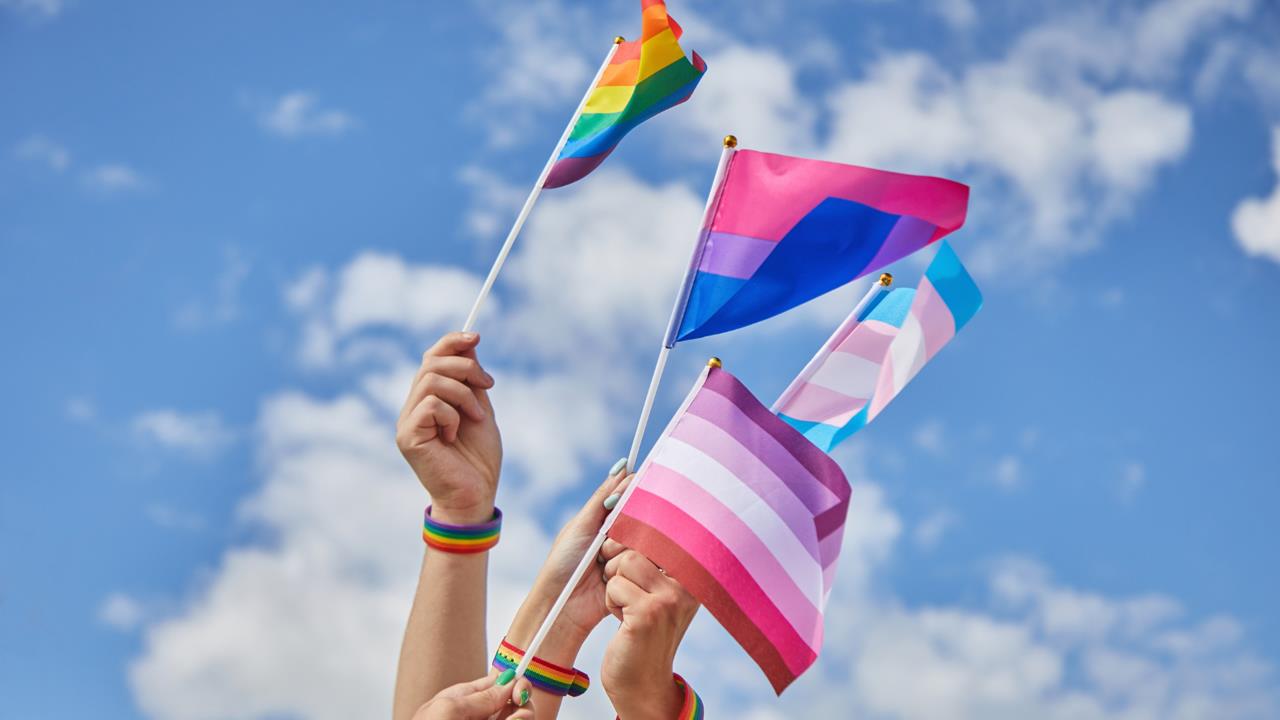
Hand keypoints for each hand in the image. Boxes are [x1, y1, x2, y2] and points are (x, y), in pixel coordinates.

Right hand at [397, 332, 501, 523]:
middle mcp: (413, 407)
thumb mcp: (479, 408)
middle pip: (431, 363)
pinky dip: (452, 415)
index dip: (451, 342)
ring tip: (475, 416)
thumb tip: (469, 341)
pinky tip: (454, 436)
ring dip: (463, 394)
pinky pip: (431, 405)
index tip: (476, 337)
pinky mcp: (407, 436)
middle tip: (488, 384)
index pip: (431, 358)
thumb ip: (471, 379)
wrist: (476, 495)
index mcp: (429, 399)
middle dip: (465, 366)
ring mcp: (407, 422)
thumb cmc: (478, 458)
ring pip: (431, 380)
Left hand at [412, 673, 534, 719]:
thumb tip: (509, 681)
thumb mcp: (449, 709)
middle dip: (523, 709)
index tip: (519, 694)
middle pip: (515, 705)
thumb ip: (482, 697)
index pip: (500, 683)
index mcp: (464, 699)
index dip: (516, 684)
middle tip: (517, 719)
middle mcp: (479, 716)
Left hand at [505, 462, 632, 663]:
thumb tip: (622, 465)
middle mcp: (621, 534)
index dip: (636, 493)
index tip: (632, 498)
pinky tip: (611, 576)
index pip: (632, 496)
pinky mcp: (637, 577)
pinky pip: (648, 565)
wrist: (562, 606)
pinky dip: (631, 568)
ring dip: (623, 553)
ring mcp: (630, 555)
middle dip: (624, 531)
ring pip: (646, 541)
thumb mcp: (581, 526)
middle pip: (642, 518)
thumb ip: (603, 498)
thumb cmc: (564, 564)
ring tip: (602, 566)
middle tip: (603, 546)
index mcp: (607, 518)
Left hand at [599, 545, 699, 719]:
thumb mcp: (659, 592)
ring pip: (625, 561)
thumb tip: (637, 504)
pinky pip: (615, 584)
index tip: (632, 538)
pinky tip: (624, 622)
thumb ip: (657, 555)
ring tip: (626, 607)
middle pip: (640, 541)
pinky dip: (611, 600)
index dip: (640, 529)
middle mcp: (689, 583)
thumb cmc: (640, 631)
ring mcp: (671, 598)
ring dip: (614, 583)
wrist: (640, 683)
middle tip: (624, 585)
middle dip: (619, 558)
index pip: (666, 530)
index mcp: (693, 573)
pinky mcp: (649, 612)